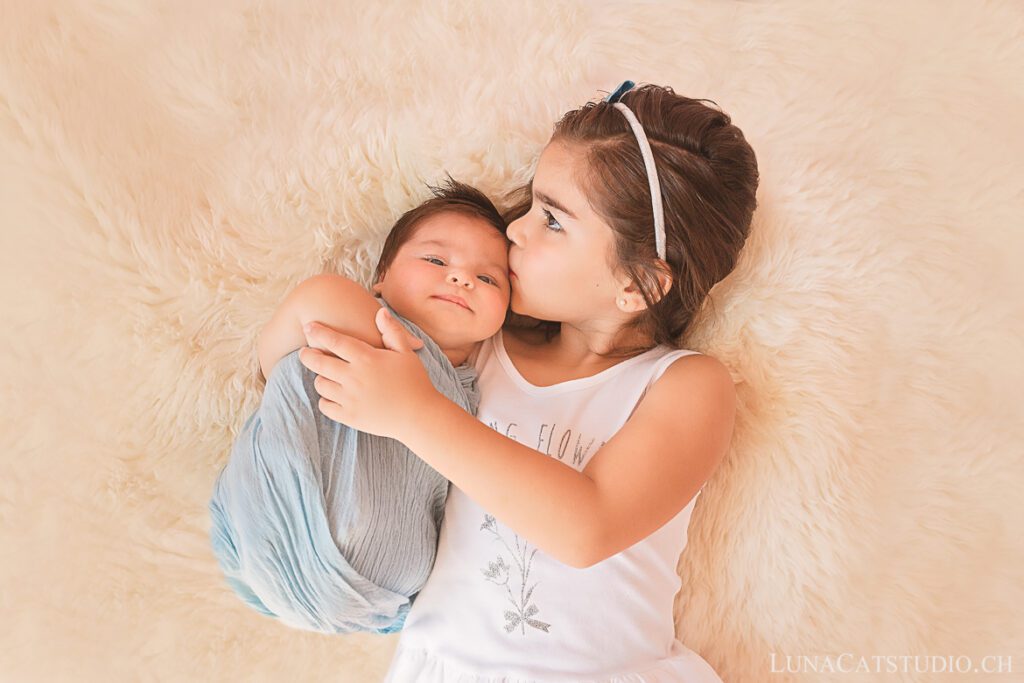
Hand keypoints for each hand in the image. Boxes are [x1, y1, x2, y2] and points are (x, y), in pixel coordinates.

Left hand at [298, 308, 434, 439]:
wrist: (420, 416)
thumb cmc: (415, 382)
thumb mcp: (405, 354)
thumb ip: (391, 332)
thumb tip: (380, 312)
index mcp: (367, 359)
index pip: (335, 341)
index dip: (319, 332)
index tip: (307, 326)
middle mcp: (354, 377)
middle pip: (319, 362)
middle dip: (307, 355)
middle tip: (304, 352)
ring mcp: (350, 398)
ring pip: (321, 384)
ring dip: (320, 378)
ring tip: (324, 375)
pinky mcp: (350, 417)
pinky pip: (325, 406)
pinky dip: (325, 400)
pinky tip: (332, 395)